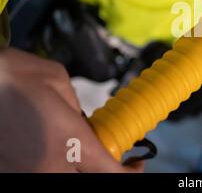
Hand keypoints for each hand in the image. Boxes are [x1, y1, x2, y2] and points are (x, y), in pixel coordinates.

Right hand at [0, 48, 142, 171]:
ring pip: (61, 177)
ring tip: (72, 150)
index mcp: (72, 143)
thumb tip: (82, 126)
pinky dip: (49, 165)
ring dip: (72, 168)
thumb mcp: (62, 86)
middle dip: (100, 169)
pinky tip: (45, 149)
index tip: (135, 163)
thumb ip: (78, 113)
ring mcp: (24, 173)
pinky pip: (36, 171)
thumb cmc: (20, 75)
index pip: (110, 173)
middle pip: (88, 179)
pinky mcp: (6, 170)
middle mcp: (49, 166)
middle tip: (102, 154)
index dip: (130, 173)